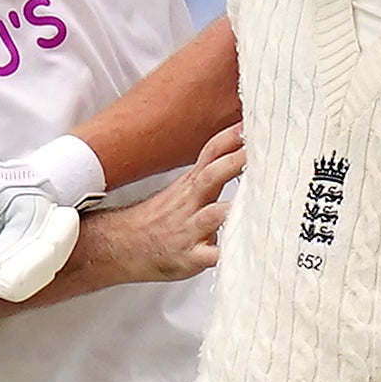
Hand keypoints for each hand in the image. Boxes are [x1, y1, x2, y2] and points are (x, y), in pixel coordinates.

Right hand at [99, 127, 242, 284]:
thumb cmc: (159, 220)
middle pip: (212, 176)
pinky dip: (224, 255)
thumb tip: (243, 158)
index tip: (254, 123)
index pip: (211, 153)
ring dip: (230, 209)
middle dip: (234, 162)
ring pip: (211, 216)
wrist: (121, 246)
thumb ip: (212, 174)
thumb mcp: (182, 190)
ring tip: (257, 204)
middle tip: (259, 152)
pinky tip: (240, 253)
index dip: (231, 137)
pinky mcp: (189, 257)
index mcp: (190, 185)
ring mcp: (188, 230)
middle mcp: (190, 203)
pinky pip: (209, 257)